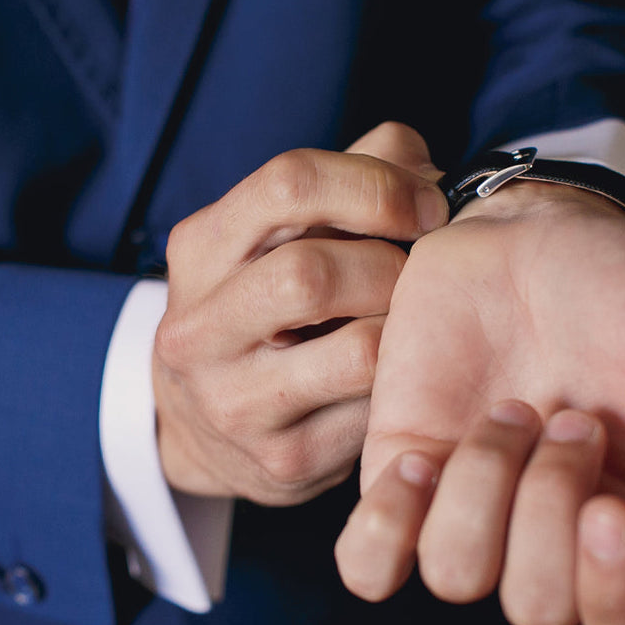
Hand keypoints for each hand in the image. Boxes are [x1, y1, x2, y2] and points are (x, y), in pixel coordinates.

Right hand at [153, 122, 448, 504]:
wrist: (204, 425)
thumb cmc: (262, 310)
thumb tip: (425, 165)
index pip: (288, 183)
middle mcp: (198, 328)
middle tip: (415, 276)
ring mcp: (234, 400)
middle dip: (392, 267)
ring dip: (407, 327)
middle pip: (313, 273)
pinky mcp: (282, 459)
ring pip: (359, 351)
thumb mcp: (275, 237)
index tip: (426, 207)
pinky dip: (405, 382)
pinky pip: (377, 410)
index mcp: (198, 250)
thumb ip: (349, 178)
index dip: (376, 185)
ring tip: (409, 322)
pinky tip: (400, 373)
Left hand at [335, 181, 624, 624]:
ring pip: (454, 574)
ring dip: (484, 486)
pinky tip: (422, 457)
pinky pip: (367, 562)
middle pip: (537, 608)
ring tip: (512, 411)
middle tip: (571, 416)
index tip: (611, 511)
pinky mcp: (399, 475)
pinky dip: (388, 525)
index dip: (618, 608)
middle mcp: (549, 543)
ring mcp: (468, 513)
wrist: (536, 235)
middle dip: (552, 504)